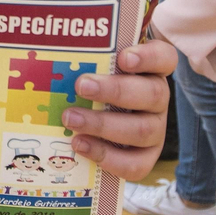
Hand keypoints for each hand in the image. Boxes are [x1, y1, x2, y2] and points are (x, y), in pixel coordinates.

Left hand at [60, 40, 172, 179]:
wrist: (94, 115)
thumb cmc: (91, 81)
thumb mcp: (91, 64)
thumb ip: (83, 55)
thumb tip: (51, 49)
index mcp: (151, 70)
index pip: (164, 57)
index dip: (149, 57)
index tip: (123, 58)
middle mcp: (158, 99)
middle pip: (153, 94)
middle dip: (115, 91)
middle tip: (81, 86)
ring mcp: (156, 129)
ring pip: (143, 130)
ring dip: (104, 125)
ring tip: (71, 119)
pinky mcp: (146, 157)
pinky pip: (136, 165)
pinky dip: (108, 158)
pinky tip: (81, 145)